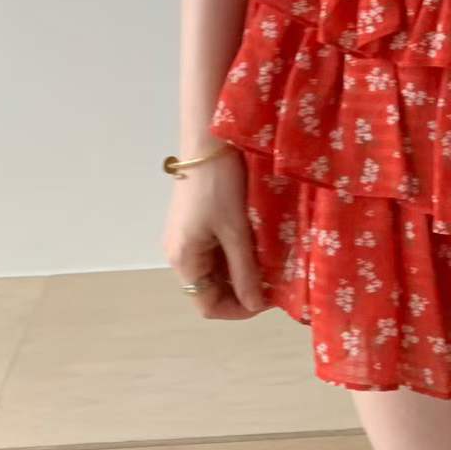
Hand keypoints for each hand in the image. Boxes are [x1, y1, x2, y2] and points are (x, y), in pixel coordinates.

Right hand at [163, 145, 269, 318]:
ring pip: (214, 268)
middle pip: (210, 287)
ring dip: (239, 270)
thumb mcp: (236, 231)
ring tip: (268, 262)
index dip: (239, 309)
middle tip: (272, 280)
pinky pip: (213, 248)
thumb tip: (254, 304)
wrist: (208, 140)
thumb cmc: (220, 186)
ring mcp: (185, 235)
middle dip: (241, 288)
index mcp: (183, 260)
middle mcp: (179, 252)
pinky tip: (255, 242)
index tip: (267, 299)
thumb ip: (245, 271)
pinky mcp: (193, 220)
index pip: (208, 305)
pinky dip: (233, 251)